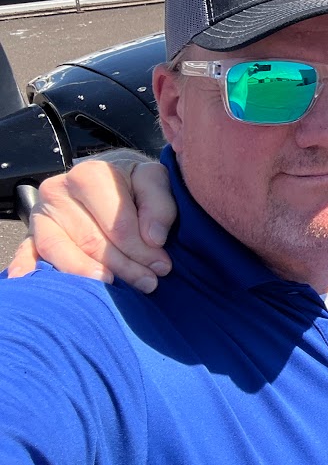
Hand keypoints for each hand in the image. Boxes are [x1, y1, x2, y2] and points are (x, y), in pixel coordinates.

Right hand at [8, 159, 175, 292]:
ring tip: (114, 289)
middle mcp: (58, 191)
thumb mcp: (154, 181)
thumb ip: (160, 205)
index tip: (162, 266)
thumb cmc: (132, 183)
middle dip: (124, 267)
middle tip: (148, 283)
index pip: (117, 225)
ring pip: (61, 252)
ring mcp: (41, 214)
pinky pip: (27, 253)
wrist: (107, 178)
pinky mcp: (30, 233)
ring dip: (89, 275)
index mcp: (90, 175)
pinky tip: (34, 281)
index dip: (142, 250)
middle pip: (91, 241)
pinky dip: (30, 267)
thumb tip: (154, 239)